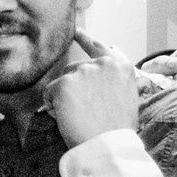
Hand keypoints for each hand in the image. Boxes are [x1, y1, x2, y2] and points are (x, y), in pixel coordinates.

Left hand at [44, 30, 139, 147]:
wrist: (108, 144)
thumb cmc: (117, 128)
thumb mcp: (127, 97)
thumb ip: (113, 81)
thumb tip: (98, 78)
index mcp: (121, 67)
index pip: (99, 47)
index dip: (86, 39)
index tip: (76, 32)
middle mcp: (103, 64)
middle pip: (74, 69)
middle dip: (72, 88)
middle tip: (83, 112)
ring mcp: (83, 71)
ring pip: (61, 82)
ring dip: (63, 98)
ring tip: (78, 116)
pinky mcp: (65, 83)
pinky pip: (49, 93)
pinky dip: (52, 106)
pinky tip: (66, 118)